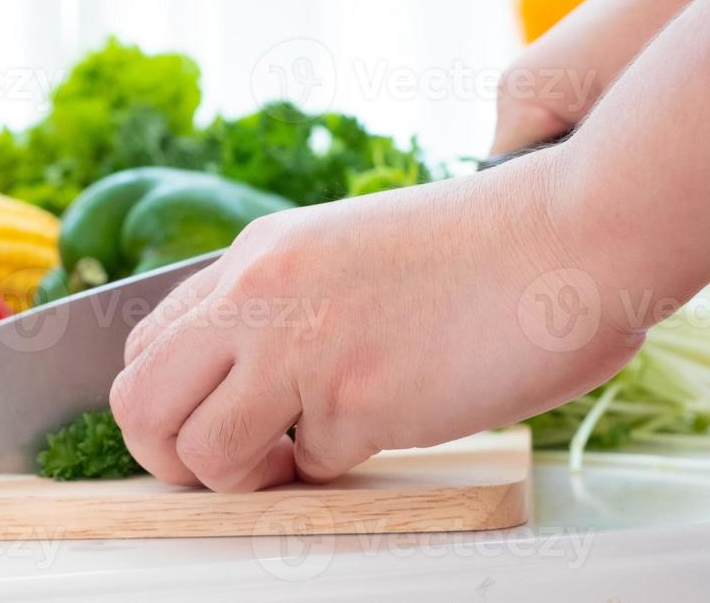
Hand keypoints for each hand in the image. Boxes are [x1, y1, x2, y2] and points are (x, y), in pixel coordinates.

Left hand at [109, 148, 641, 491]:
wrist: (571, 231)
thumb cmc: (480, 246)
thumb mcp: (345, 249)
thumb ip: (282, 304)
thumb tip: (243, 380)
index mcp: (256, 256)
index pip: (144, 346)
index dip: (168, 404)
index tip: (216, 423)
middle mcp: (258, 296)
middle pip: (137, 403)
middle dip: (168, 458)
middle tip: (234, 466)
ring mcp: (301, 347)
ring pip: (198, 454)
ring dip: (244, 479)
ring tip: (304, 458)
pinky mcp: (357, 399)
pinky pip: (314, 468)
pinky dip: (347, 467)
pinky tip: (394, 420)